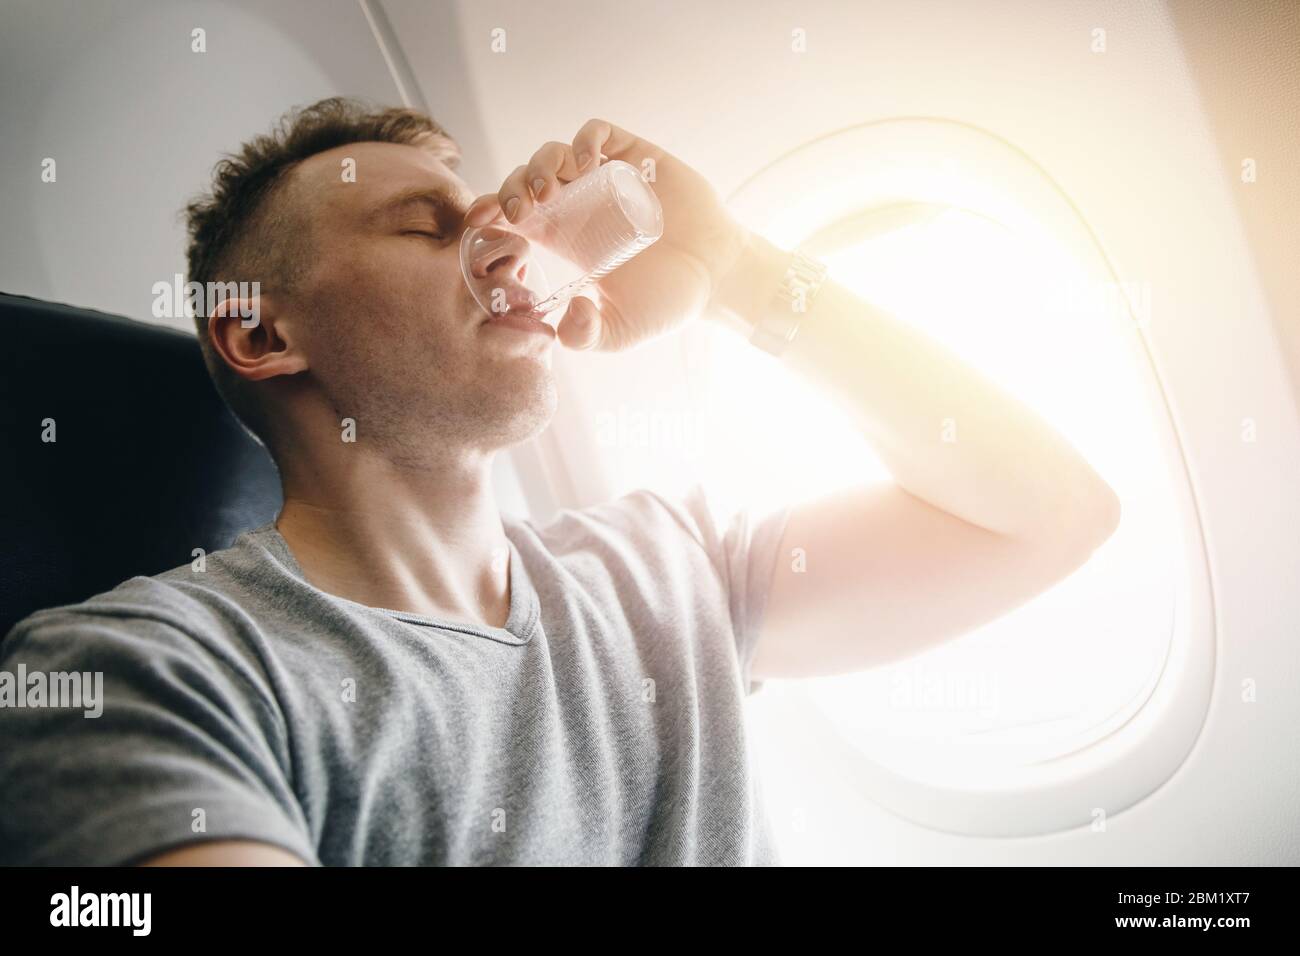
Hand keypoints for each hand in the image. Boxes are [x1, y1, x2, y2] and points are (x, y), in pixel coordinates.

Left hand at [463, 119, 750, 350]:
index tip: (478, 223)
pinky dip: (584, 140)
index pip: (513, 215)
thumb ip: (587, 336)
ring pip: (554, 153)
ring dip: (540, 165)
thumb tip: (567, 315)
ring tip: (549, 190)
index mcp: (564, 238)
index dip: (490, 211)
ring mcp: (604, 178)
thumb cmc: (667, 302)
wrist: (717, 276)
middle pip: (526, 179)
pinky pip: (596, 133)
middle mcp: (578, 204)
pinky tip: (587, 164)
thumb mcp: (619, 331)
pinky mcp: (633, 157)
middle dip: (511, 188)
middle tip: (520, 209)